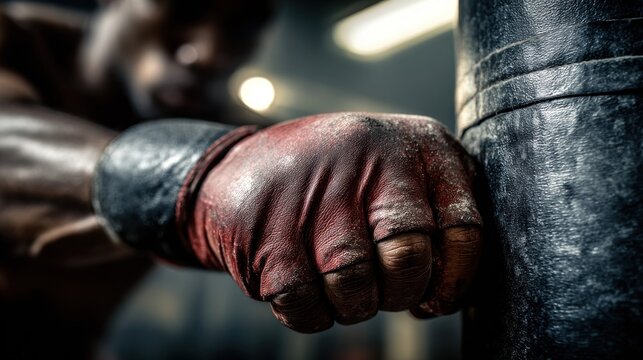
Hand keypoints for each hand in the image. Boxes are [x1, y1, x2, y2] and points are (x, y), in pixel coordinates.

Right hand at [183, 113, 482, 331]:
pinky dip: (311, 312)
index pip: (464, 229)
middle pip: (408, 259)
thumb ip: (439, 210)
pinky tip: (305, 283)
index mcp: (418, 144)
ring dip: (352, 304)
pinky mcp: (266, 233)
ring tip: (340, 281)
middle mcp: (370, 158)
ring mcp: (315, 193)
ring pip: (355, 289)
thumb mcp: (400, 166)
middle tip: (383, 287)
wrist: (244, 166)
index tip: (434, 295)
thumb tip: (447, 292)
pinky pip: (306, 305)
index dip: (453, 279)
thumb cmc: (340, 178)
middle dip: (399, 292)